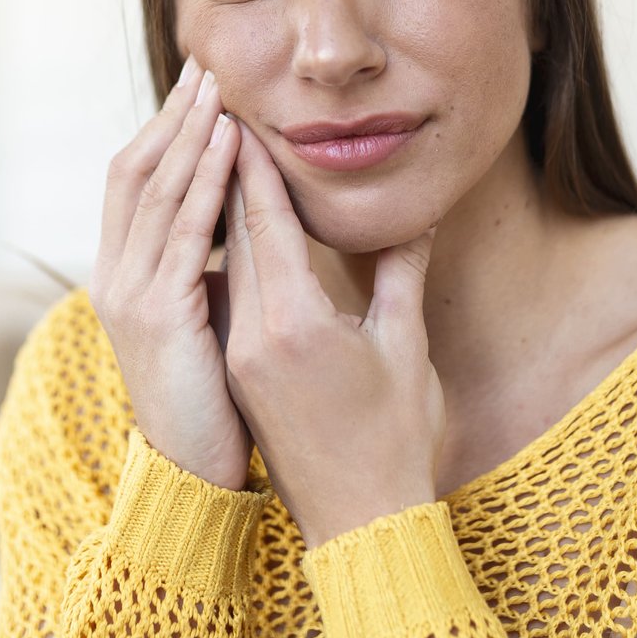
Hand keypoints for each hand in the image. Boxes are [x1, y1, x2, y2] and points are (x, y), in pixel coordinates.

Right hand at [89, 56, 253, 490]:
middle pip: (135, 170)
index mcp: (123, 275)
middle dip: (172, 116)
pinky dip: (205, 180)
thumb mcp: (208, 321)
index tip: (198, 87)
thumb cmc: (215, 404)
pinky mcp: (158, 314)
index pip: (134, 180)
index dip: (163, 129)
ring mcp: (128, 293)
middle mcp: (114, 275)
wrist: (196, 476)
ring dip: (189, 134)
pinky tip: (229, 145)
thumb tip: (240, 228)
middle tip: (206, 66)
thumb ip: (214, 271)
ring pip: (157, 190)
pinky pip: (183, 230)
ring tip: (218, 89)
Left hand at [219, 118, 444, 547]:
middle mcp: (254, 335)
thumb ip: (400, 275)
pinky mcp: (240, 373)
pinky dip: (230, 254)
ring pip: (226, 265)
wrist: (359, 523)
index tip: (241, 116)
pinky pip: (228, 297)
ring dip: (223, 210)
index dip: (253, 167)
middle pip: (234, 236)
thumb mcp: (405, 348)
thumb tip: (416, 216)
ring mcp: (241, 356)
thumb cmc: (396, 438)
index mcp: (295, 322)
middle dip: (229, 173)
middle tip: (220, 114)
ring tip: (220, 156)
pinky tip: (231, 229)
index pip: (265, 225)